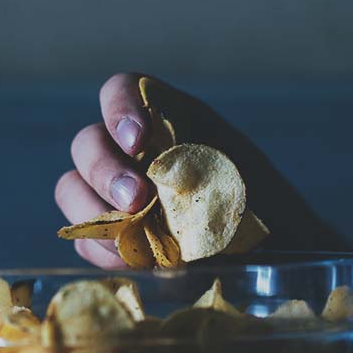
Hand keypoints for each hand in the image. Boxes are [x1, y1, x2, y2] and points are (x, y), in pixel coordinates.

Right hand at [55, 72, 350, 268]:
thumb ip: (201, 168)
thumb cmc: (267, 210)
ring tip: (128, 233)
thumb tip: (169, 173)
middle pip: (88, 143)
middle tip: (136, 199)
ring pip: (73, 187)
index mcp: (167, 120)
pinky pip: (85, 236)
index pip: (122, 92)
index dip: (119, 108)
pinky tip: (130, 259)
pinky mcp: (113, 238)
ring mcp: (116, 197)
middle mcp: (134, 153)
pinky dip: (101, 246)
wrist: (280, 260)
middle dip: (105, 169)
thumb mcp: (243, 175)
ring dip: (91, 207)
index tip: (137, 137)